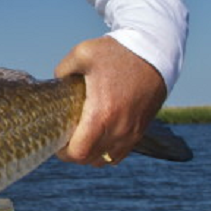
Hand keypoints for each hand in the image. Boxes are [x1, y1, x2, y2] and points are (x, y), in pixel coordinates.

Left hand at [53, 36, 166, 166]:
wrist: (154, 51)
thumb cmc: (117, 52)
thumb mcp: (82, 54)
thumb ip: (62, 70)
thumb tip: (55, 83)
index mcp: (102, 114)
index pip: (79, 153)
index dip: (64, 153)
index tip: (57, 141)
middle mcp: (120, 128)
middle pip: (90, 159)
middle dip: (74, 153)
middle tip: (65, 138)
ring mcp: (133, 132)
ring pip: (106, 159)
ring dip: (91, 154)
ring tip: (81, 138)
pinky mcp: (141, 129)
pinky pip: (120, 153)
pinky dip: (106, 152)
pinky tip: (98, 138)